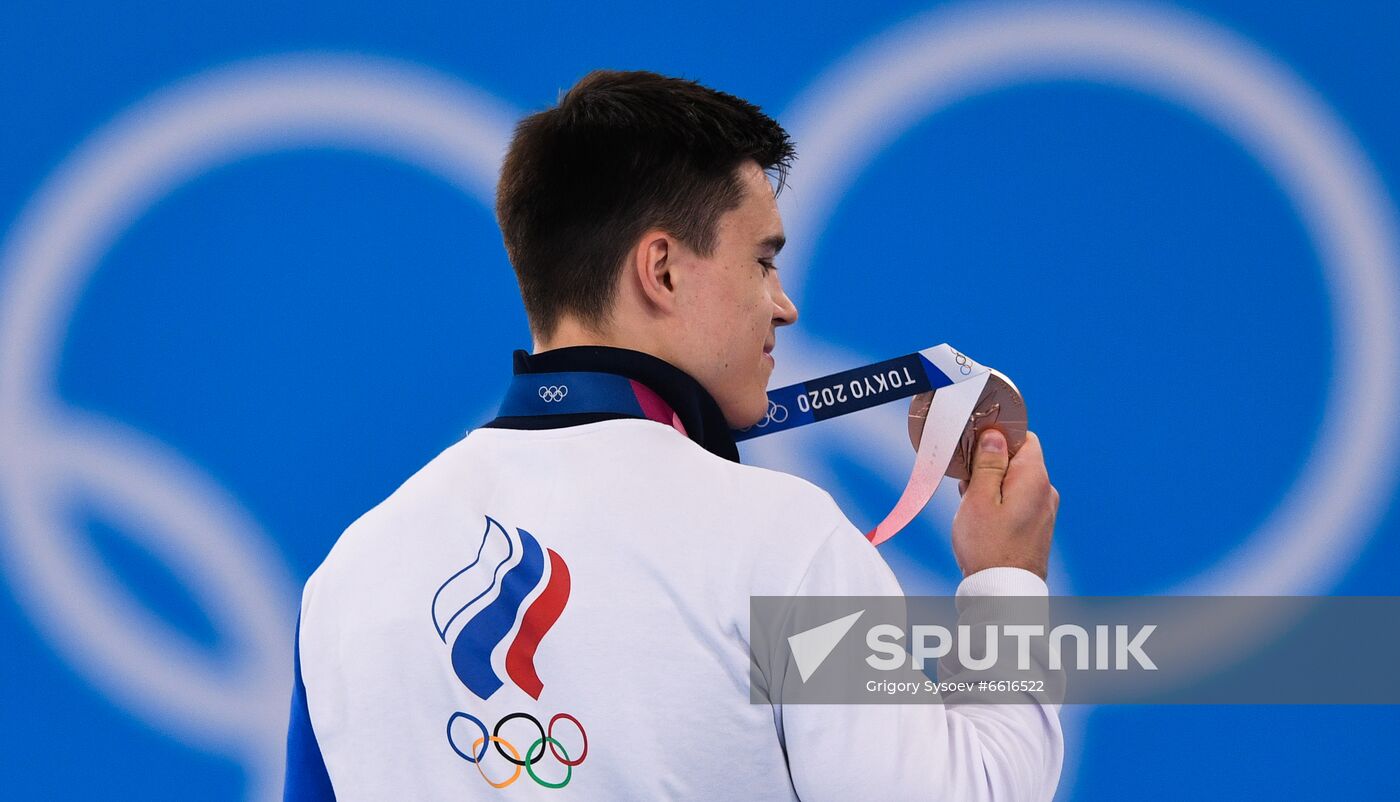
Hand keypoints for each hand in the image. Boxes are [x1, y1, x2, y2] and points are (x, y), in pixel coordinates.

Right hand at [951, 429, 1056, 579]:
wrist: (1004, 592)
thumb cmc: (988, 548)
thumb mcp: (978, 498)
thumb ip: (988, 463)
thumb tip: (995, 435)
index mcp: (1034, 478)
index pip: (1023, 437)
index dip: (998, 437)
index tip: (975, 448)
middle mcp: (1046, 491)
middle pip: (1018, 460)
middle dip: (990, 465)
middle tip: (967, 482)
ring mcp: (1044, 510)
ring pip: (1016, 482)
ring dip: (992, 486)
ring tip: (972, 506)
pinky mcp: (1038, 527)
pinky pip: (1019, 501)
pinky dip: (1000, 502)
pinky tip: (983, 519)